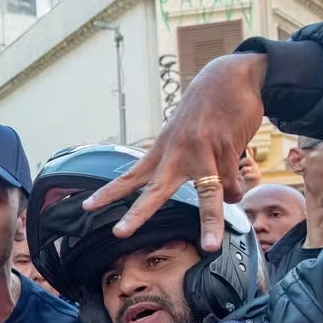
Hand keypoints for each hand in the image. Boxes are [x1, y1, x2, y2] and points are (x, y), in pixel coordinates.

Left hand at [82, 53, 267, 250]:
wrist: (232, 78)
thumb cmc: (206, 109)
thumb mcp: (184, 134)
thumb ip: (188, 165)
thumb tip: (214, 196)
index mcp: (163, 149)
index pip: (131, 176)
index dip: (109, 192)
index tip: (88, 206)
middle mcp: (178, 153)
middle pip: (155, 190)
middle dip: (137, 213)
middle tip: (119, 232)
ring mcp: (203, 153)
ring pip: (208, 196)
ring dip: (212, 223)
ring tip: (211, 245)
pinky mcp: (227, 151)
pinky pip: (232, 184)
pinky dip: (234, 189)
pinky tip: (234, 183)